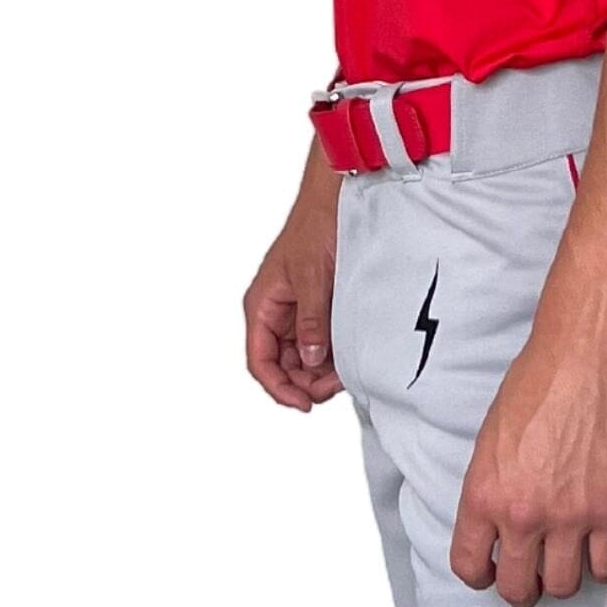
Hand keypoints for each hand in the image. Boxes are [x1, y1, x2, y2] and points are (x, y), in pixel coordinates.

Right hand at [244, 170, 342, 412]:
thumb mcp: (312, 278)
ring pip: (302, 362)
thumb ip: (311, 322)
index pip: (260, 361)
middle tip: (334, 386)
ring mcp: (296, 317)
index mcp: (262, 306)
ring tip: (345, 372)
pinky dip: (332, 359)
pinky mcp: (316, 314)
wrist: (336, 202)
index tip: (304, 403)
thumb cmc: (315, 228)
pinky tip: (347, 359)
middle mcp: (275, 315)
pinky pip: (319, 348)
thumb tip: (310, 361)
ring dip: (321, 374)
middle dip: (306, 383)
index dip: (279, 388)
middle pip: (283, 368)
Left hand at [452, 333, 606, 606]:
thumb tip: (497, 530)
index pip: (470, 567)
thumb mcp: (489, 444)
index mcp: (484, 497)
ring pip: (564, 587)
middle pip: (519, 589)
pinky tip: (600, 549)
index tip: (493, 573)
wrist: (584, 362)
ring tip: (569, 559)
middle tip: (534, 578)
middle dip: (524, 590)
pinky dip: (604, 566)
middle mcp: (523, 515)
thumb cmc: (536, 388)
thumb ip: (490, 493)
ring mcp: (570, 518)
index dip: (482, 577)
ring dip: (565, 579)